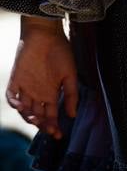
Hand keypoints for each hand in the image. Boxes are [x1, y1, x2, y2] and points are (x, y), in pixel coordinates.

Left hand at [7, 19, 78, 138]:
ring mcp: (25, 88)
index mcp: (51, 93)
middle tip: (49, 129)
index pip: (51, 114)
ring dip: (29, 117)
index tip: (59, 135)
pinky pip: (11, 96)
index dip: (54, 125)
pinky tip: (21, 107)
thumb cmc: (61, 52)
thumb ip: (71, 95)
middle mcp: (37, 93)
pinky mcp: (15, 81)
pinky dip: (14, 103)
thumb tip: (72, 115)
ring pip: (24, 110)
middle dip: (43, 125)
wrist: (46, 35)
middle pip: (37, 115)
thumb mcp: (70, 75)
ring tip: (36, 119)